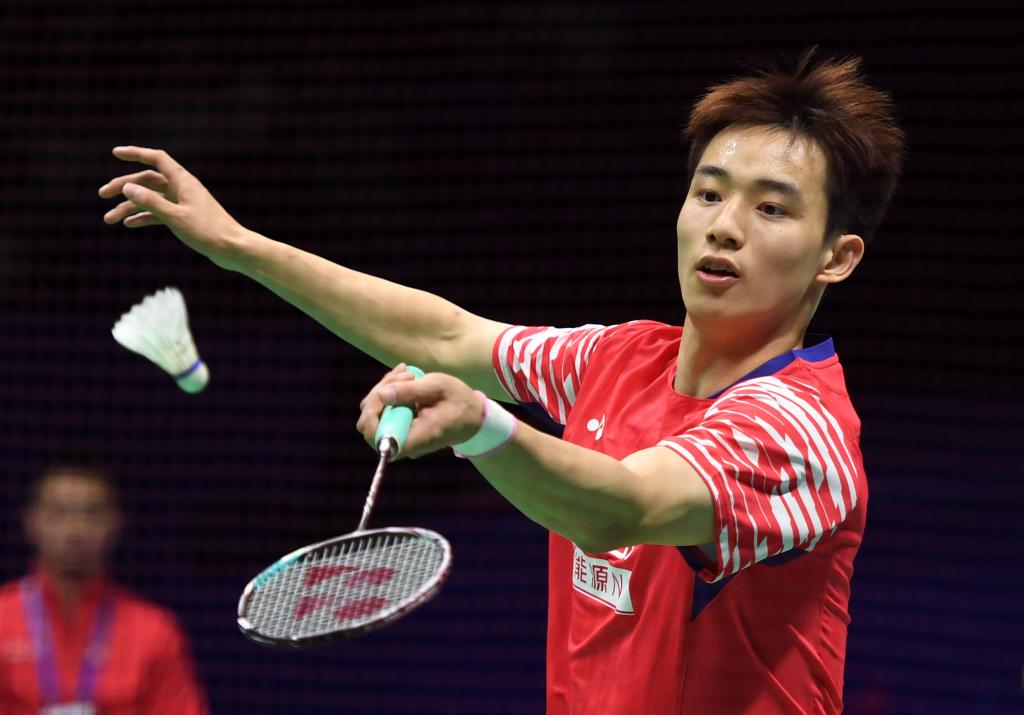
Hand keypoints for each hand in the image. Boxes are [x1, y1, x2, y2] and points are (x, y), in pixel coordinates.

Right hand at [99, 146, 246, 269]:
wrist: (233, 249)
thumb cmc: (209, 232)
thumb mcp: (176, 217)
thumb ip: (151, 202)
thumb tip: (127, 187)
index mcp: (183, 181)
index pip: (156, 159)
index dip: (136, 153)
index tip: (116, 153)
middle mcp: (182, 189)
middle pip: (147, 180)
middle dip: (124, 186)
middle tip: (102, 194)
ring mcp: (183, 203)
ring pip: (151, 199)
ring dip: (129, 206)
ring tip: (109, 219)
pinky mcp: (185, 218)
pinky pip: (159, 213)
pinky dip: (144, 217)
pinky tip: (128, 224)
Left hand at [356, 365, 484, 458]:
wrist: (473, 416)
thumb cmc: (460, 402)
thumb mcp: (439, 387)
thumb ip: (411, 391)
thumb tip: (381, 395)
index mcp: (417, 437)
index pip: (379, 438)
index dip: (372, 416)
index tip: (385, 392)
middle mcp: (404, 442)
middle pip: (370, 424)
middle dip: (379, 394)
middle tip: (405, 374)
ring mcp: (400, 435)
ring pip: (373, 414)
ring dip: (384, 389)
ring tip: (407, 373)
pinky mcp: (399, 427)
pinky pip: (382, 411)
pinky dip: (388, 392)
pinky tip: (405, 378)